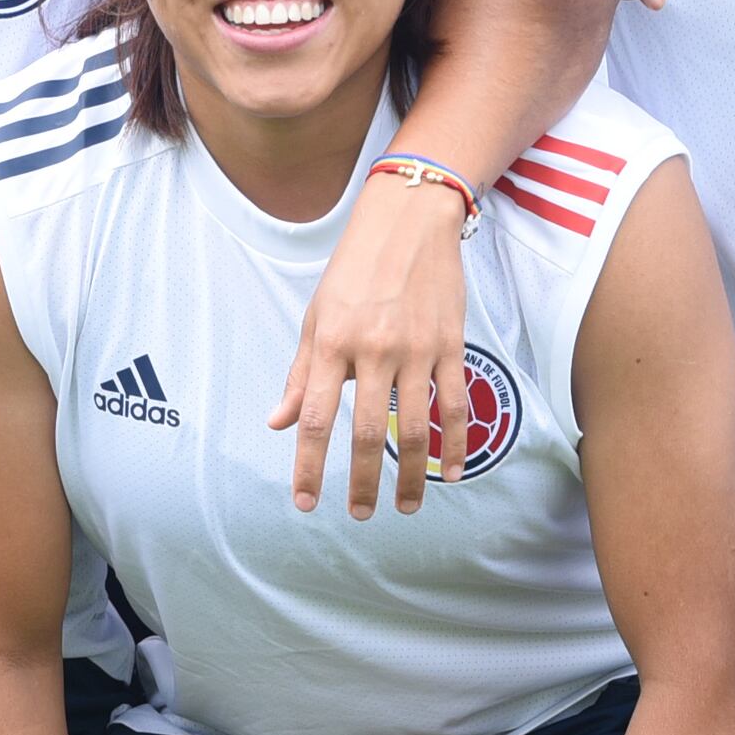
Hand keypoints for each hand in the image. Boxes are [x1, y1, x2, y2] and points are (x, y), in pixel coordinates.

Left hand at [270, 172, 472, 519]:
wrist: (408, 220)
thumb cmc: (354, 269)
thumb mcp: (316, 317)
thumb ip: (301, 374)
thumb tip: (278, 422)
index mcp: (332, 344)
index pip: (317, 419)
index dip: (310, 466)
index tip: (306, 503)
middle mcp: (372, 351)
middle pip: (367, 433)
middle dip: (361, 483)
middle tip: (360, 514)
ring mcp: (415, 350)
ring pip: (414, 428)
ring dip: (410, 475)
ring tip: (405, 507)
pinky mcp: (450, 345)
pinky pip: (455, 405)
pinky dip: (455, 444)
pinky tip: (452, 473)